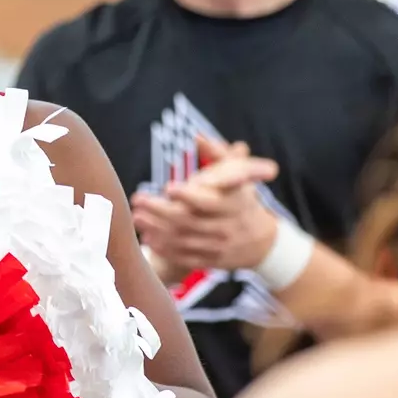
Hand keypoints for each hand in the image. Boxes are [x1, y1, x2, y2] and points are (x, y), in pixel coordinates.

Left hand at [132, 135, 280, 275]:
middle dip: (160, 211)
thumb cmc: (241, 198)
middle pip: (190, 220)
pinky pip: (186, 257)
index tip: (168, 187)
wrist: (261, 242)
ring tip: (136, 217)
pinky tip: (148, 239)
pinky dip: (165, 249)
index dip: (189, 196)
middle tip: (138, 200)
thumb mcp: (239, 174)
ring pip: (184, 239)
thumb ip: (218, 154)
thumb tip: (197, 136)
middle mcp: (228, 225)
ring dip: (157, 229)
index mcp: (235, 202)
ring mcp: (220, 245)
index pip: (210, 201)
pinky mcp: (212, 261)